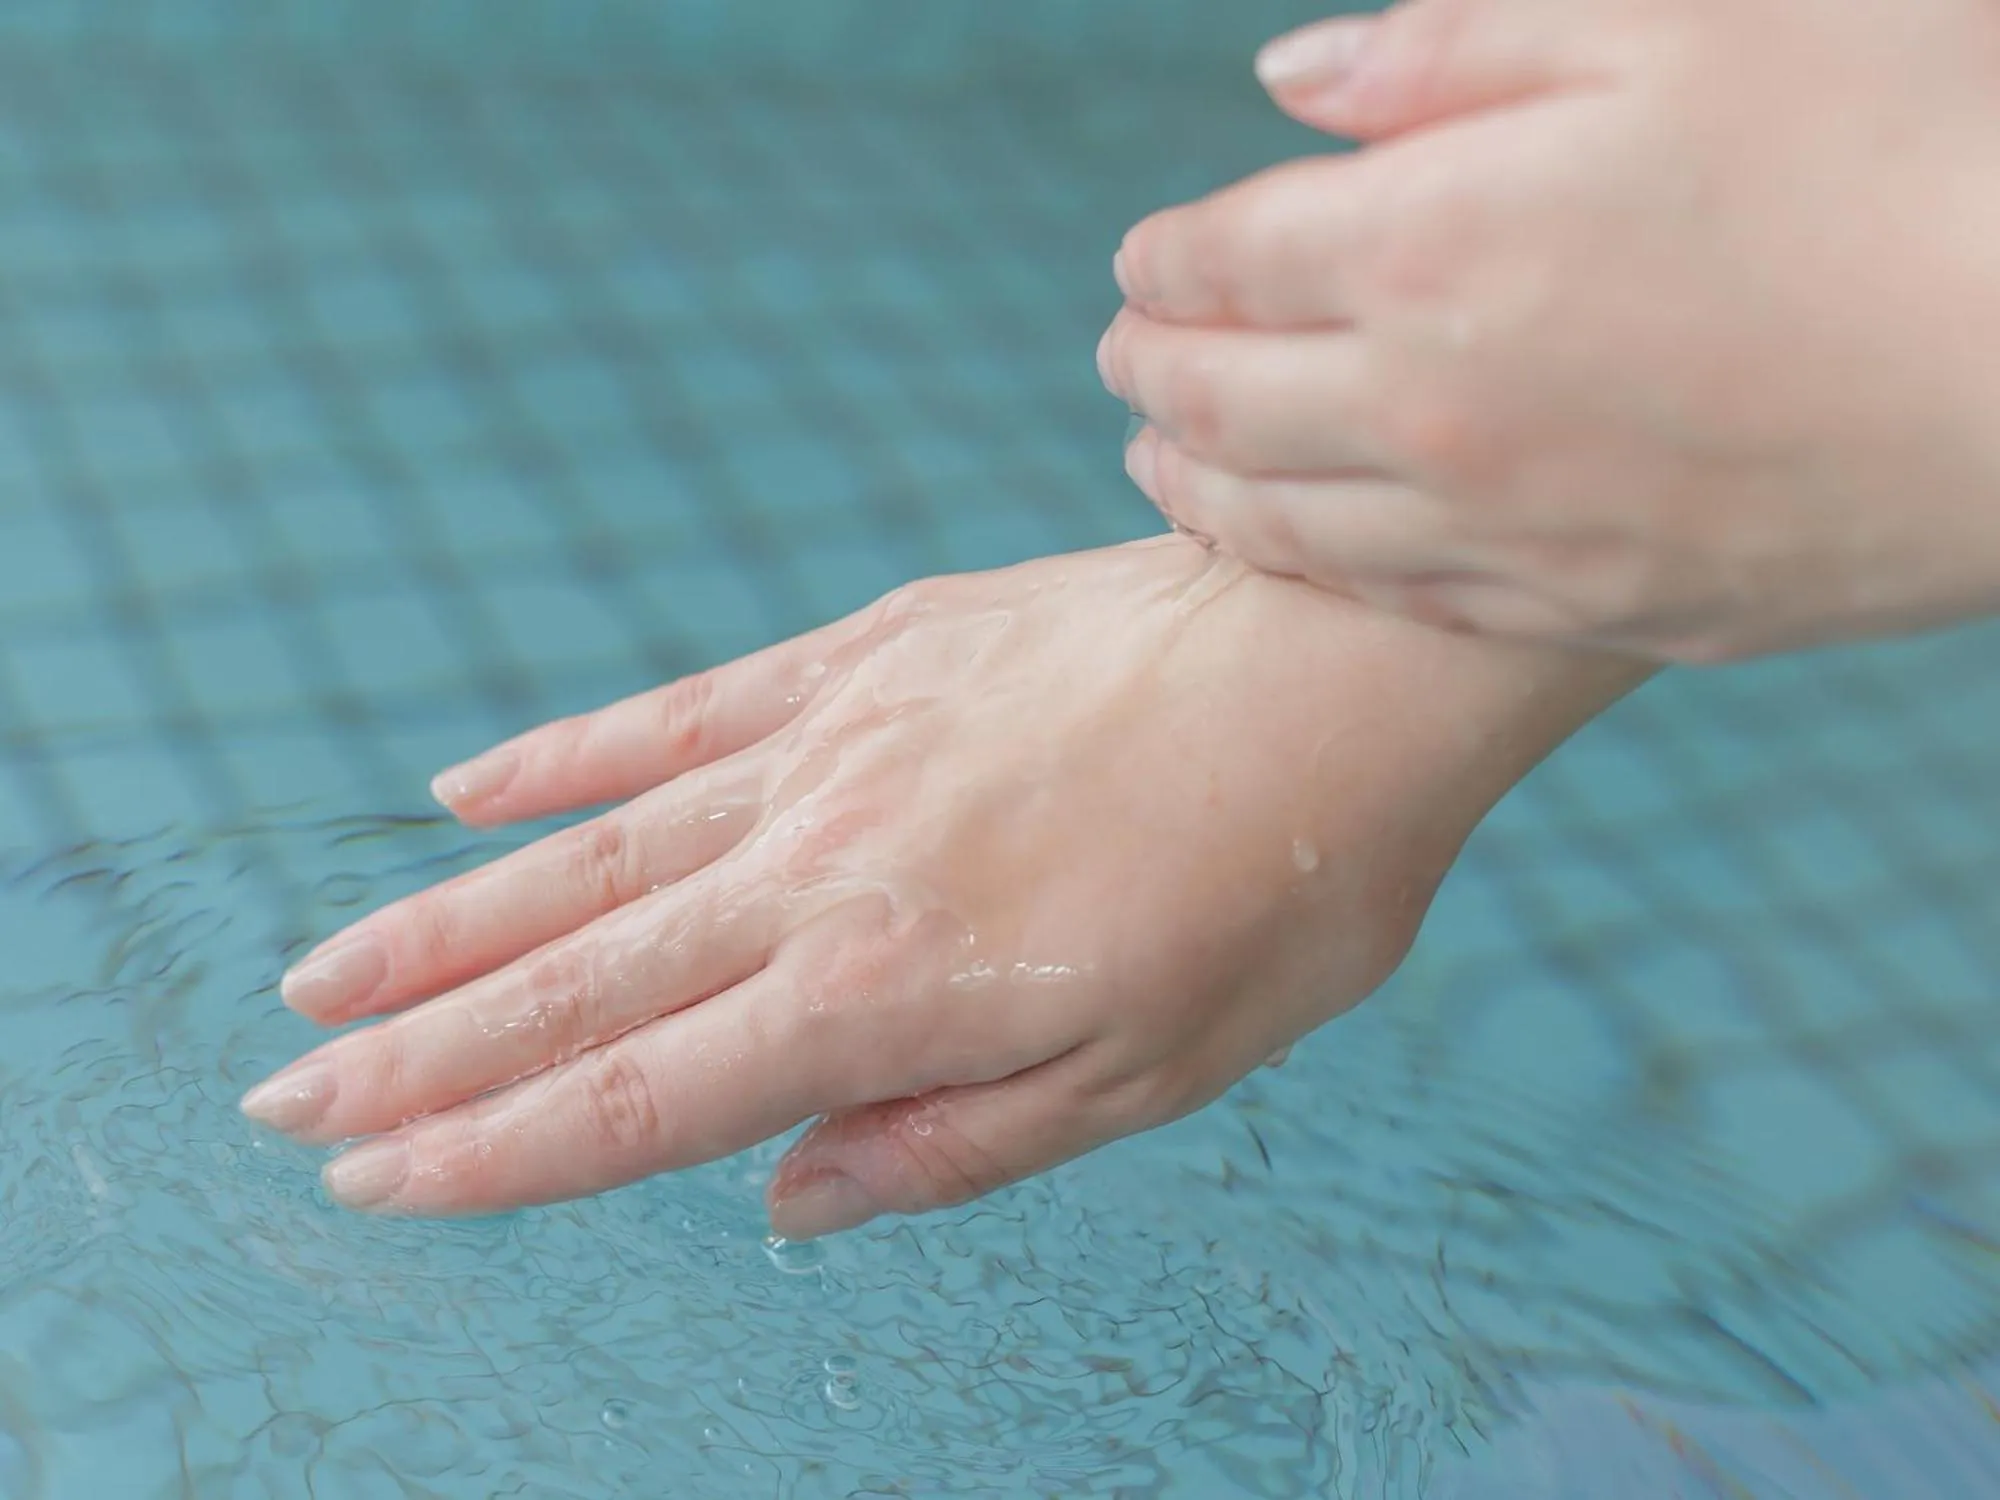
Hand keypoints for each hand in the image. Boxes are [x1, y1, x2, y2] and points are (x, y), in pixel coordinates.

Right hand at [241, 538, 1640, 1236]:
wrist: (1344, 652)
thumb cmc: (1280, 880)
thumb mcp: (1152, 1070)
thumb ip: (951, 1141)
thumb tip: (790, 1197)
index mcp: (891, 990)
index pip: (640, 1096)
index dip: (493, 1149)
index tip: (373, 1179)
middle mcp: (826, 866)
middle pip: (577, 980)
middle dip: (418, 1052)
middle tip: (285, 1091)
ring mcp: (833, 745)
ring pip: (594, 853)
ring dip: (448, 919)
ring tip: (324, 969)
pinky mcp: (866, 653)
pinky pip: (682, 713)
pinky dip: (568, 754)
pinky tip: (470, 782)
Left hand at [1101, 0, 1999, 661]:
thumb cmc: (1901, 137)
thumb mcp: (1680, 17)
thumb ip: (1452, 43)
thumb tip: (1288, 82)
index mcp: (1432, 242)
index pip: (1222, 261)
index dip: (1161, 258)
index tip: (1140, 259)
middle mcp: (1431, 409)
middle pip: (1217, 401)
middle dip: (1147, 371)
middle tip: (1121, 358)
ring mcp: (1502, 530)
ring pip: (1281, 523)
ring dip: (1195, 482)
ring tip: (1158, 460)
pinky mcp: (1582, 606)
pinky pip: (1391, 600)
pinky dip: (1304, 568)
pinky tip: (1288, 547)